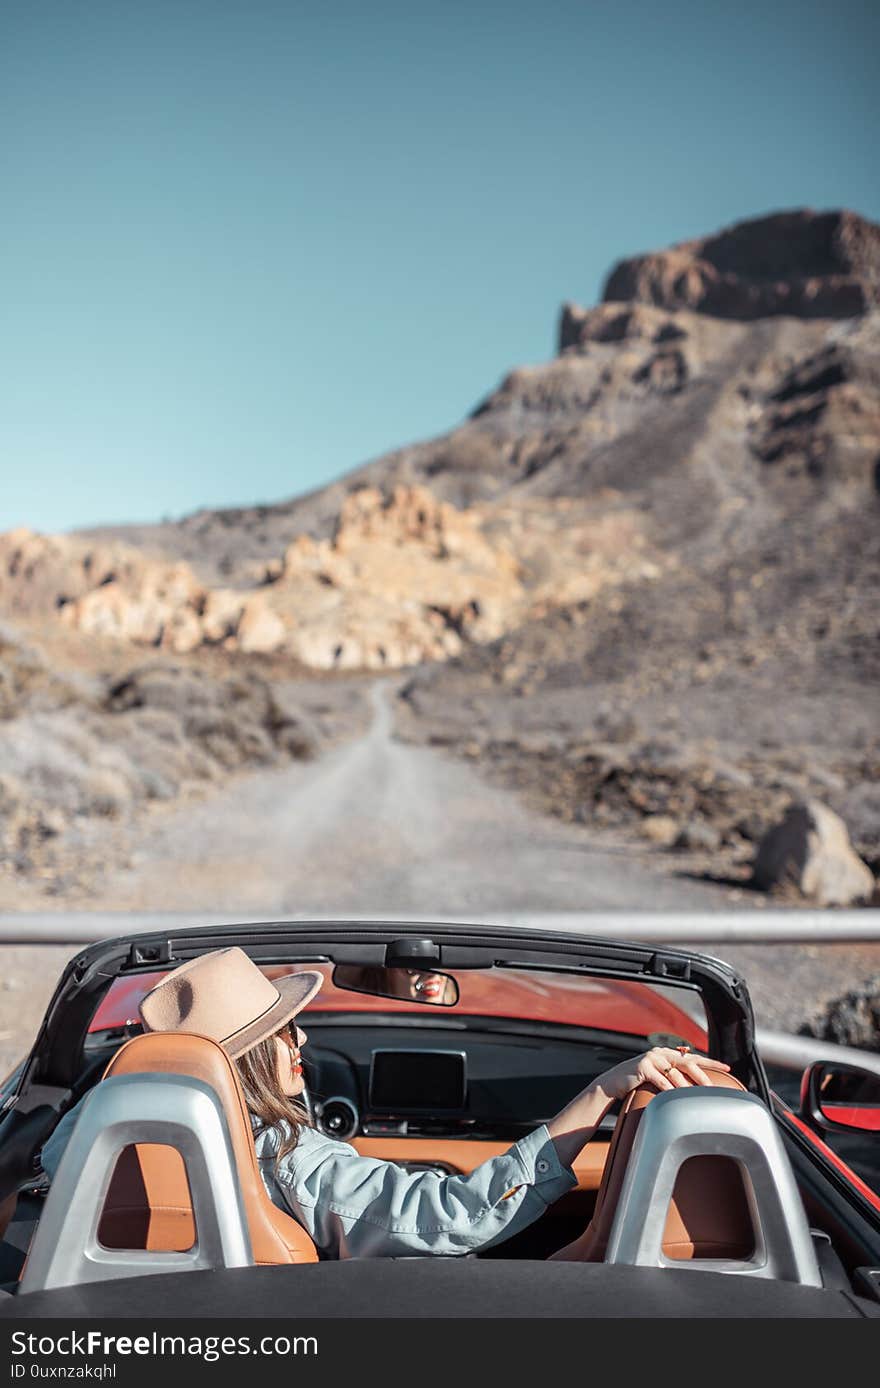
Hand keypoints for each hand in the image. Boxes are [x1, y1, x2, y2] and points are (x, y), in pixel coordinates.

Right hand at [594, 1047, 730, 1101]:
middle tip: (712, 1088)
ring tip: (695, 1097)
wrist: (615, 1082)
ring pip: (675, 1073)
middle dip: (702, 1076)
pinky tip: (675, 1097)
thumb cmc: (640, 1082)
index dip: (711, 1062)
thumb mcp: (659, 1076)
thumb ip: (675, 1077)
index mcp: (669, 1053)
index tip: (727, 1068)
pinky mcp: (643, 1067)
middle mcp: (662, 1052)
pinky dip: (669, 1089)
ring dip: (686, 1087)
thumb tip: (696, 1089)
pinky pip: (660, 1080)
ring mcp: (652, 1058)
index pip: (694, 1057)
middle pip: (687, 1063)